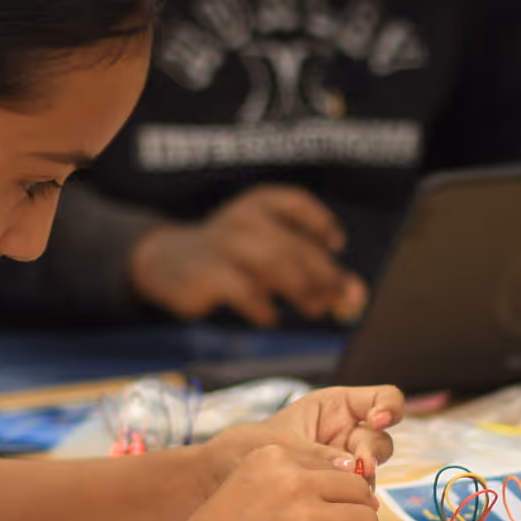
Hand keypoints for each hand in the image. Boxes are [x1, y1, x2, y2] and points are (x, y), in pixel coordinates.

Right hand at [128, 185, 368, 325]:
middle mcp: (242, 218)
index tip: (337, 245)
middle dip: (324, 272)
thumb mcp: (264, 247)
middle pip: (292, 244)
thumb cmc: (228, 255)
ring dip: (301, 289)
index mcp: (258, 204)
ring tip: (316, 308)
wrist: (165, 260)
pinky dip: (263, 307)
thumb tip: (355, 294)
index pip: (295, 203)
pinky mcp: (208, 273)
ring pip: (273, 264)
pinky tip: (271, 317)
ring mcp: (223, 244)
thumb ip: (307, 266)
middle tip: (344, 296)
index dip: (320, 222)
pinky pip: (244, 290)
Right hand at [141, 444, 380, 520]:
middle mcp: (292, 480)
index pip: (336, 465)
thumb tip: (346, 478)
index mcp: (271, 458)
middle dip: (356, 514)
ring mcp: (306, 516)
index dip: (337, 494)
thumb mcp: (241, 489)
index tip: (327, 512)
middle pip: (359, 490)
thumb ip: (285, 480)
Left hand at [208, 384, 404, 484]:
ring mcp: (344, 464)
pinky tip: (343, 508)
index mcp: (335, 407)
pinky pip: (358, 496)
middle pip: (381, 439)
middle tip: (362, 467)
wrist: (219, 480)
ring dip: (364, 481)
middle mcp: (346, 434)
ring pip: (373, 471)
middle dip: (372, 452)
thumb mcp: (282, 444)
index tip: (378, 420)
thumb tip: (355, 468)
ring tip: (345, 492)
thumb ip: (318, 455)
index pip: (382, 399)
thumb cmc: (245, 448)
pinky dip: (354, 503)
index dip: (388, 407)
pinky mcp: (338, 493)